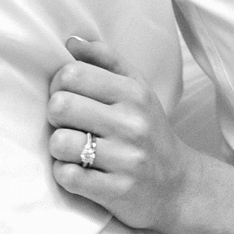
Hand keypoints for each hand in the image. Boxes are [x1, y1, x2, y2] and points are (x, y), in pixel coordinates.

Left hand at [47, 37, 192, 230]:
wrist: (178, 186)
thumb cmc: (149, 133)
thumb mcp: (138, 91)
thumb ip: (106, 61)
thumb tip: (71, 42)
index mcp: (134, 94)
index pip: (72, 74)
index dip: (58, 85)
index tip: (69, 97)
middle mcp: (133, 124)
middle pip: (60, 106)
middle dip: (55, 117)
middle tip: (69, 125)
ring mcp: (126, 160)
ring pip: (60, 143)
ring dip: (59, 149)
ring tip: (74, 150)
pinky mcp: (117, 191)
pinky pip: (68, 176)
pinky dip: (66, 174)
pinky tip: (80, 172)